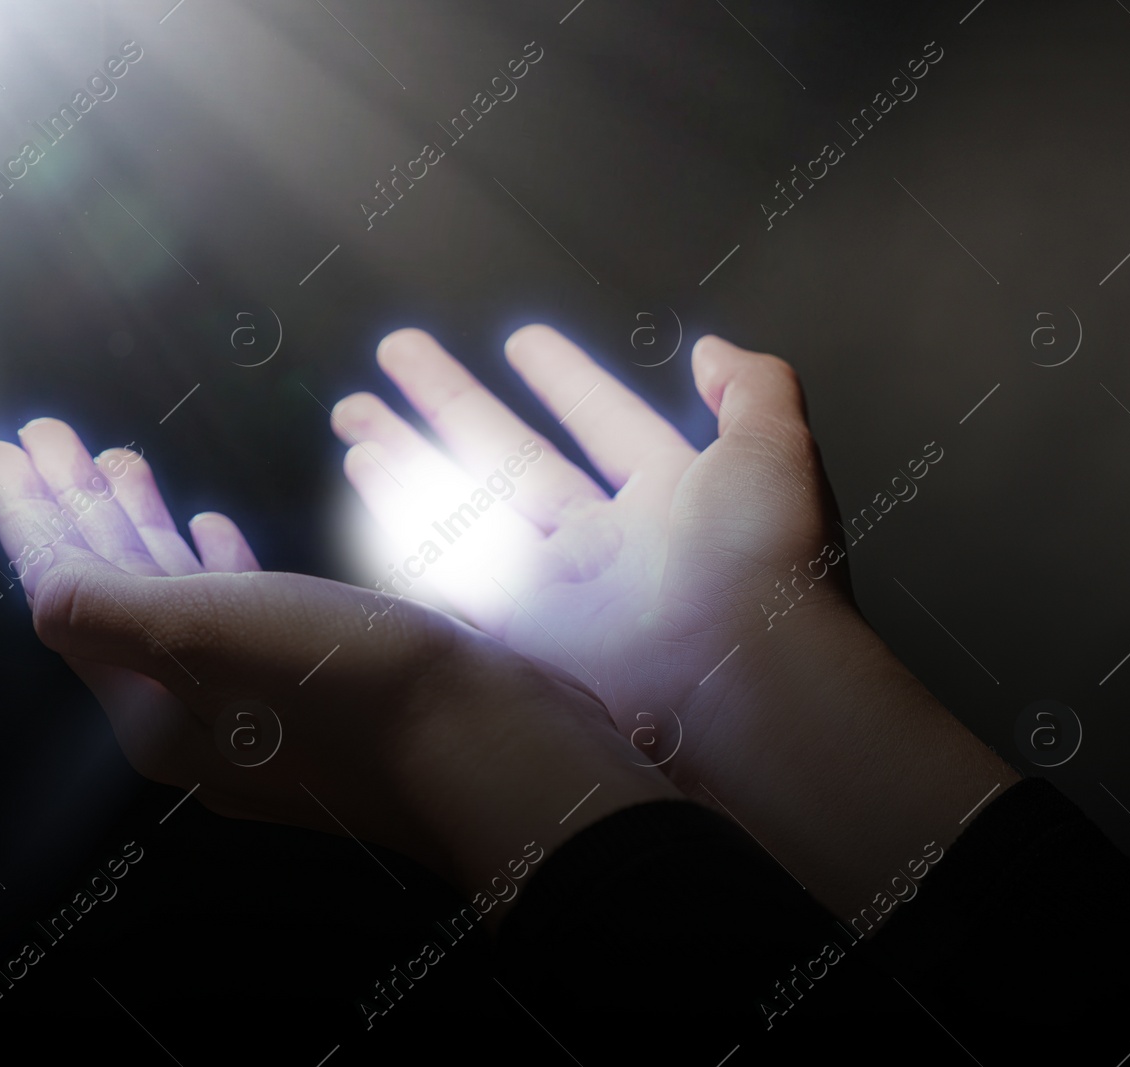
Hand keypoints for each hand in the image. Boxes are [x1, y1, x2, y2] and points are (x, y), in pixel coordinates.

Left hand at [0, 418, 677, 905]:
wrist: (488, 749)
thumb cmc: (348, 685)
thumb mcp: (204, 636)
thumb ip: (104, 606)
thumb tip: (36, 579)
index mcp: (148, 704)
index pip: (65, 590)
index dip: (29, 514)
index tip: (1, 444)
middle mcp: (189, 713)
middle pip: (112, 592)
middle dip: (78, 509)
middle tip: (49, 434)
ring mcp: (253, 706)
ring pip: (174, 598)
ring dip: (143, 527)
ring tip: (123, 462)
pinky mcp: (313, 690)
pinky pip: (237, 612)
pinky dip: (215, 564)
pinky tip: (219, 530)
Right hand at [333, 327, 1016, 915]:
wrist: (744, 686)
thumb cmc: (764, 566)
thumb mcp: (776, 452)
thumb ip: (751, 388)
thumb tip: (709, 348)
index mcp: (673, 498)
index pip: (606, 422)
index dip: (565, 379)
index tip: (522, 339)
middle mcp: (607, 542)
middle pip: (511, 454)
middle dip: (452, 401)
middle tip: (398, 351)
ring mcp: (556, 590)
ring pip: (465, 503)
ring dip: (407, 454)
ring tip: (353, 410)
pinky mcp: (515, 633)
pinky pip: (446, 561)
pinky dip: (400, 513)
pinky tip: (363, 467)